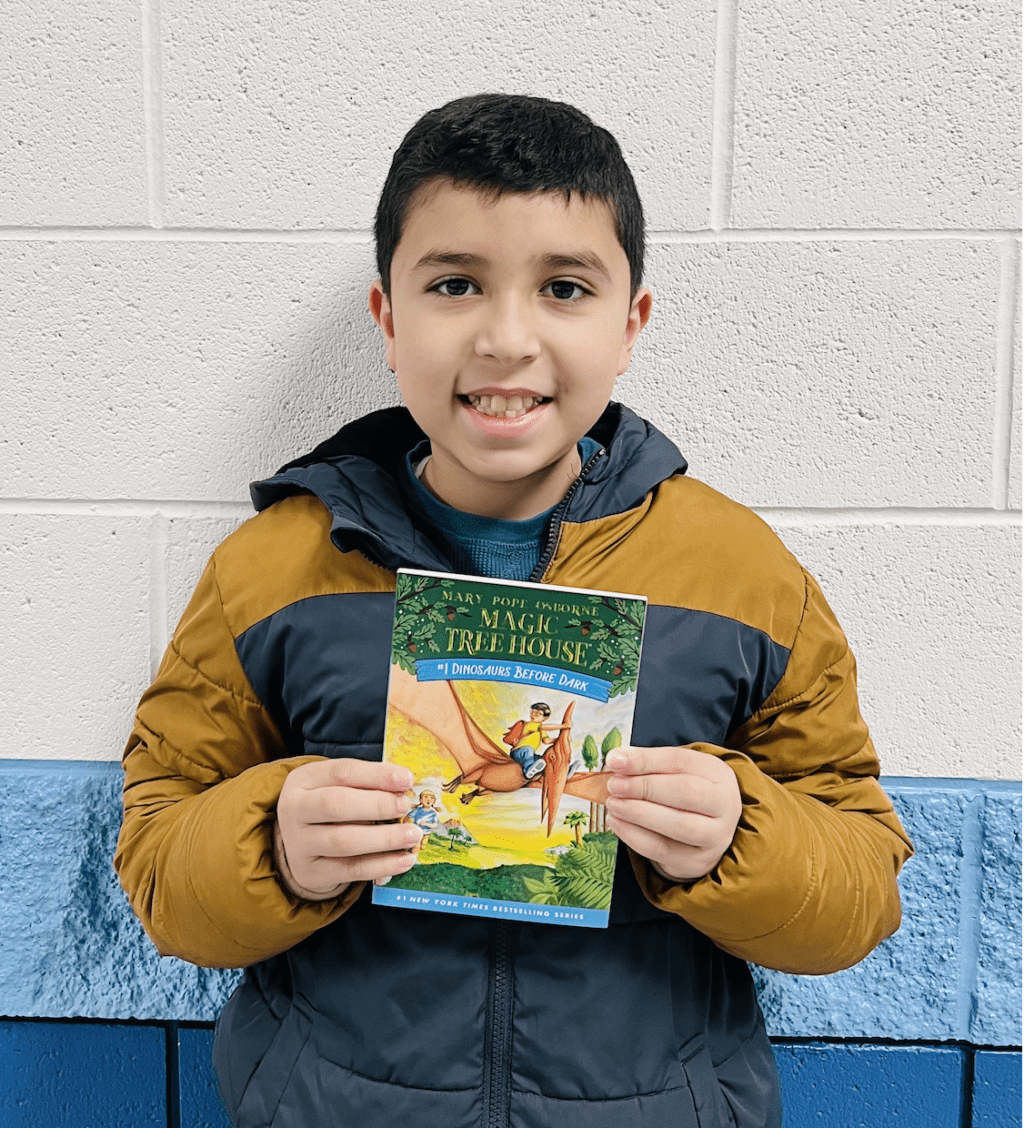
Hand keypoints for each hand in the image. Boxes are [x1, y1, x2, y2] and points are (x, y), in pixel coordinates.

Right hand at [276, 759, 420, 897]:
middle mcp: (294, 810)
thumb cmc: (327, 808)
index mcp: (303, 780)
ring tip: (412, 834)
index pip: (341, 772)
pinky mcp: (311, 873)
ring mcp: (299, 844)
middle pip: (336, 804)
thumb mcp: (336, 786)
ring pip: (344, 841)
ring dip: (384, 838)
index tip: (407, 779)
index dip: (377, 775)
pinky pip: (350, 870)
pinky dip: (381, 865)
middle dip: (377, 805)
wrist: (297, 844)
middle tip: (405, 806)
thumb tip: (405, 788)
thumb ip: (365, 784)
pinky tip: (404, 860)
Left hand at [604, 747, 741, 882]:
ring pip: (678, 826)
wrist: (706, 830)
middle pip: (686, 793)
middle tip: (614, 785)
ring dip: (639, 813)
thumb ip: (648, 764)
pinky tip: (617, 823)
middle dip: (644, 787)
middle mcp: (725, 806)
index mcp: (718, 774)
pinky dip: (634, 836)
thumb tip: (616, 760)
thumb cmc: (685, 792)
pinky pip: (663, 851)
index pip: (681, 761)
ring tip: (613, 804)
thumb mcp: (675, 771)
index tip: (615, 761)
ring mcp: (715, 837)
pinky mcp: (697, 861)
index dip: (646, 760)